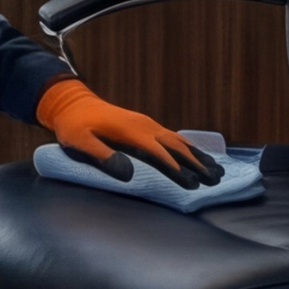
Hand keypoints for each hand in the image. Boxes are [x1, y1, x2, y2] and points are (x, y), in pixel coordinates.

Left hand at [37, 79, 221, 189]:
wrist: (71, 103)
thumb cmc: (73, 126)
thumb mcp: (79, 142)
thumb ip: (102, 157)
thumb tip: (128, 174)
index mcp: (130, 131)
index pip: (158, 153)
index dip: (175, 169)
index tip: (192, 185)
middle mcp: (143, 126)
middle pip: (175, 147)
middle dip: (195, 164)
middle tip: (215, 181)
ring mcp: (146, 124)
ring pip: (178, 141)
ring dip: (197, 156)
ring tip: (217, 170)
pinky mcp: (145, 126)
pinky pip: (172, 137)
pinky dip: (189, 147)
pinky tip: (198, 155)